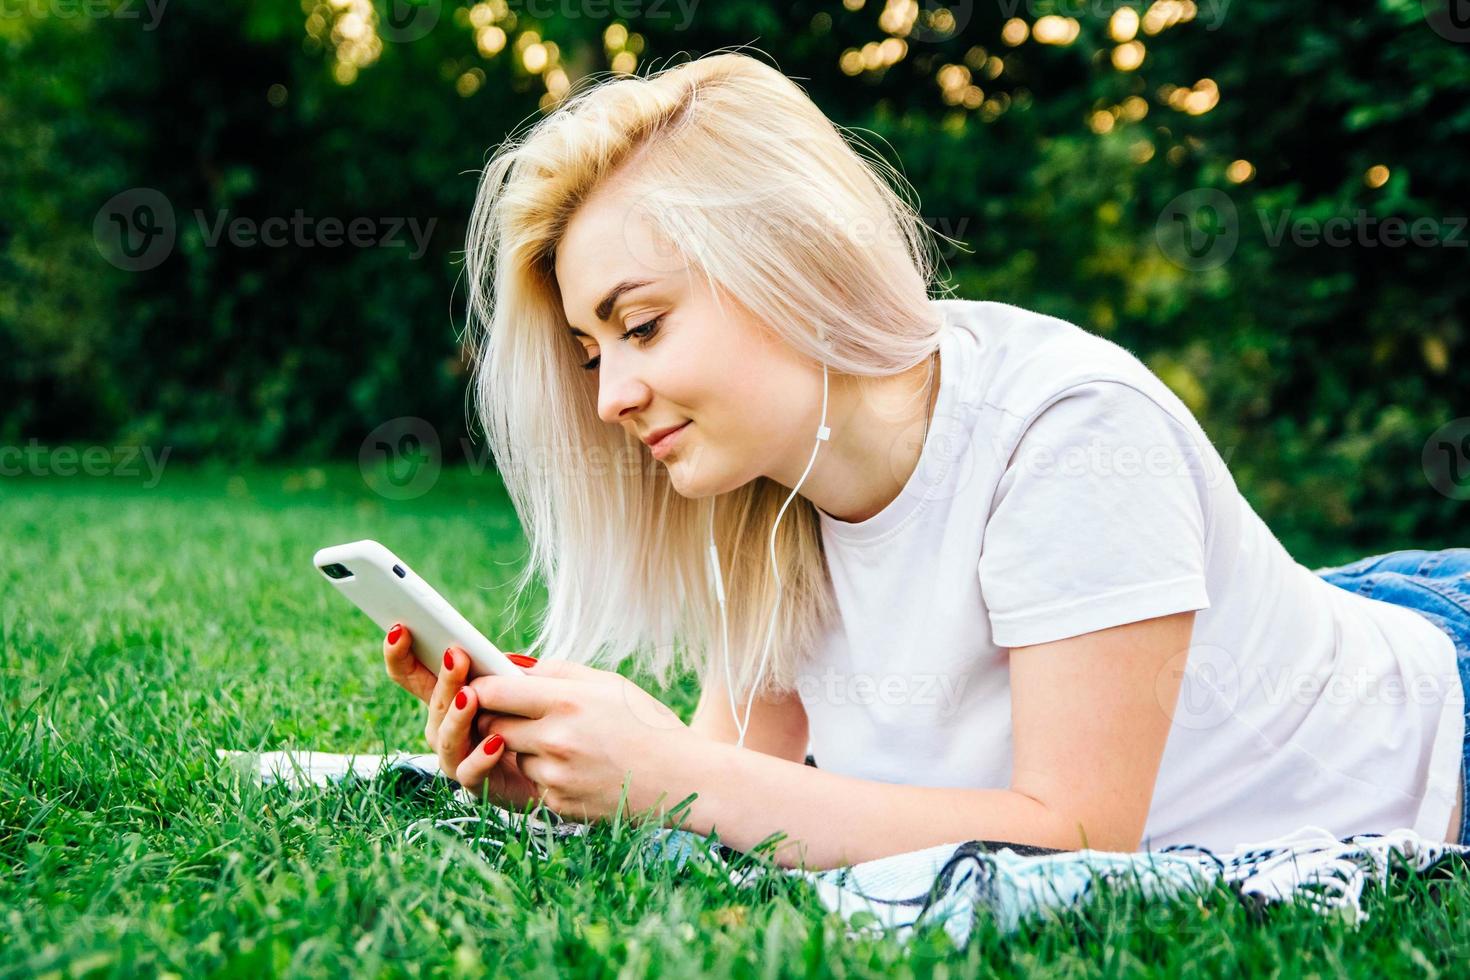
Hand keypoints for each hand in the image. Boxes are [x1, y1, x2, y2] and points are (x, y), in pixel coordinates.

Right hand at [382, 624, 539, 806]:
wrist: (552, 767)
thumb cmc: (530, 718)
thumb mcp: (520, 687)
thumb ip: (506, 672)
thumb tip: (503, 658)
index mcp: (448, 696)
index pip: (412, 674)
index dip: (399, 653)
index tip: (399, 629)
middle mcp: (444, 726)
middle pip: (432, 701)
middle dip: (443, 678)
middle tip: (454, 655)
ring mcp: (455, 755)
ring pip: (446, 736)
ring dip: (456, 716)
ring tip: (469, 697)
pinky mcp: (475, 781)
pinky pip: (470, 770)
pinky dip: (481, 756)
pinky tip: (497, 741)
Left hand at [466, 659, 694, 822]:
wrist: (683, 780)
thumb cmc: (647, 723)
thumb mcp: (608, 683)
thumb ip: (557, 671)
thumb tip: (511, 666)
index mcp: (568, 701)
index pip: (495, 691)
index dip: (480, 687)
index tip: (480, 686)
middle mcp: (556, 739)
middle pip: (493, 725)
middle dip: (497, 717)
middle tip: (515, 713)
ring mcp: (555, 776)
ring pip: (511, 755)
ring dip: (523, 748)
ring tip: (566, 743)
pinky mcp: (558, 804)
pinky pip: (532, 782)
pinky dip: (545, 773)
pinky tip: (578, 768)